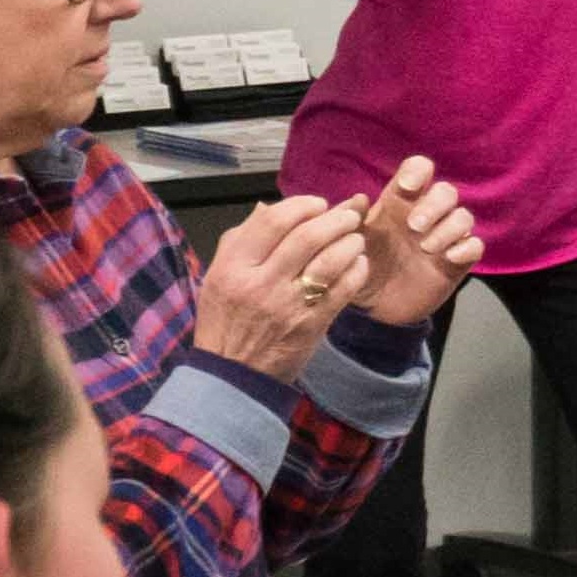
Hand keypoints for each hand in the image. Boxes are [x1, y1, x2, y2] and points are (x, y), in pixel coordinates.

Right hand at [194, 196, 372, 377]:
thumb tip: (268, 207)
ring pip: (331, 259)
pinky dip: (357, 269)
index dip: (302, 205)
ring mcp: (289, 304)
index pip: (272, 221)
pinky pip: (344, 288)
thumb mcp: (218, 276)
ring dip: (351, 242)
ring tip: (356, 238)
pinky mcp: (313, 323)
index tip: (318, 204)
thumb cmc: (226, 319)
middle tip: (349, 215)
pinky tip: (359, 263)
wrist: (233, 372)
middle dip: (336, 219)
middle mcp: (260, 282)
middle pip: (308, 236)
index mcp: (232, 266)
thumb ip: (241, 239)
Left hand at [344, 157, 483, 326]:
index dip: (418, 171)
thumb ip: (350, 220)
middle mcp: (426, 216)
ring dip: (448, 228)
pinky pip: (475, 246)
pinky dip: (466, 248)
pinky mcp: (458, 262)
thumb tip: (359, 198)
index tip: (407, 186)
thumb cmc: (360, 266)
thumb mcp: (346, 243)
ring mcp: (445, 238)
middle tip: (414, 227)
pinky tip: (448, 259)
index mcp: (400, 202)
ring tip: (426, 248)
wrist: (374, 306)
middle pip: (446, 191)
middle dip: (434, 205)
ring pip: (464, 217)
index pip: (419, 170)